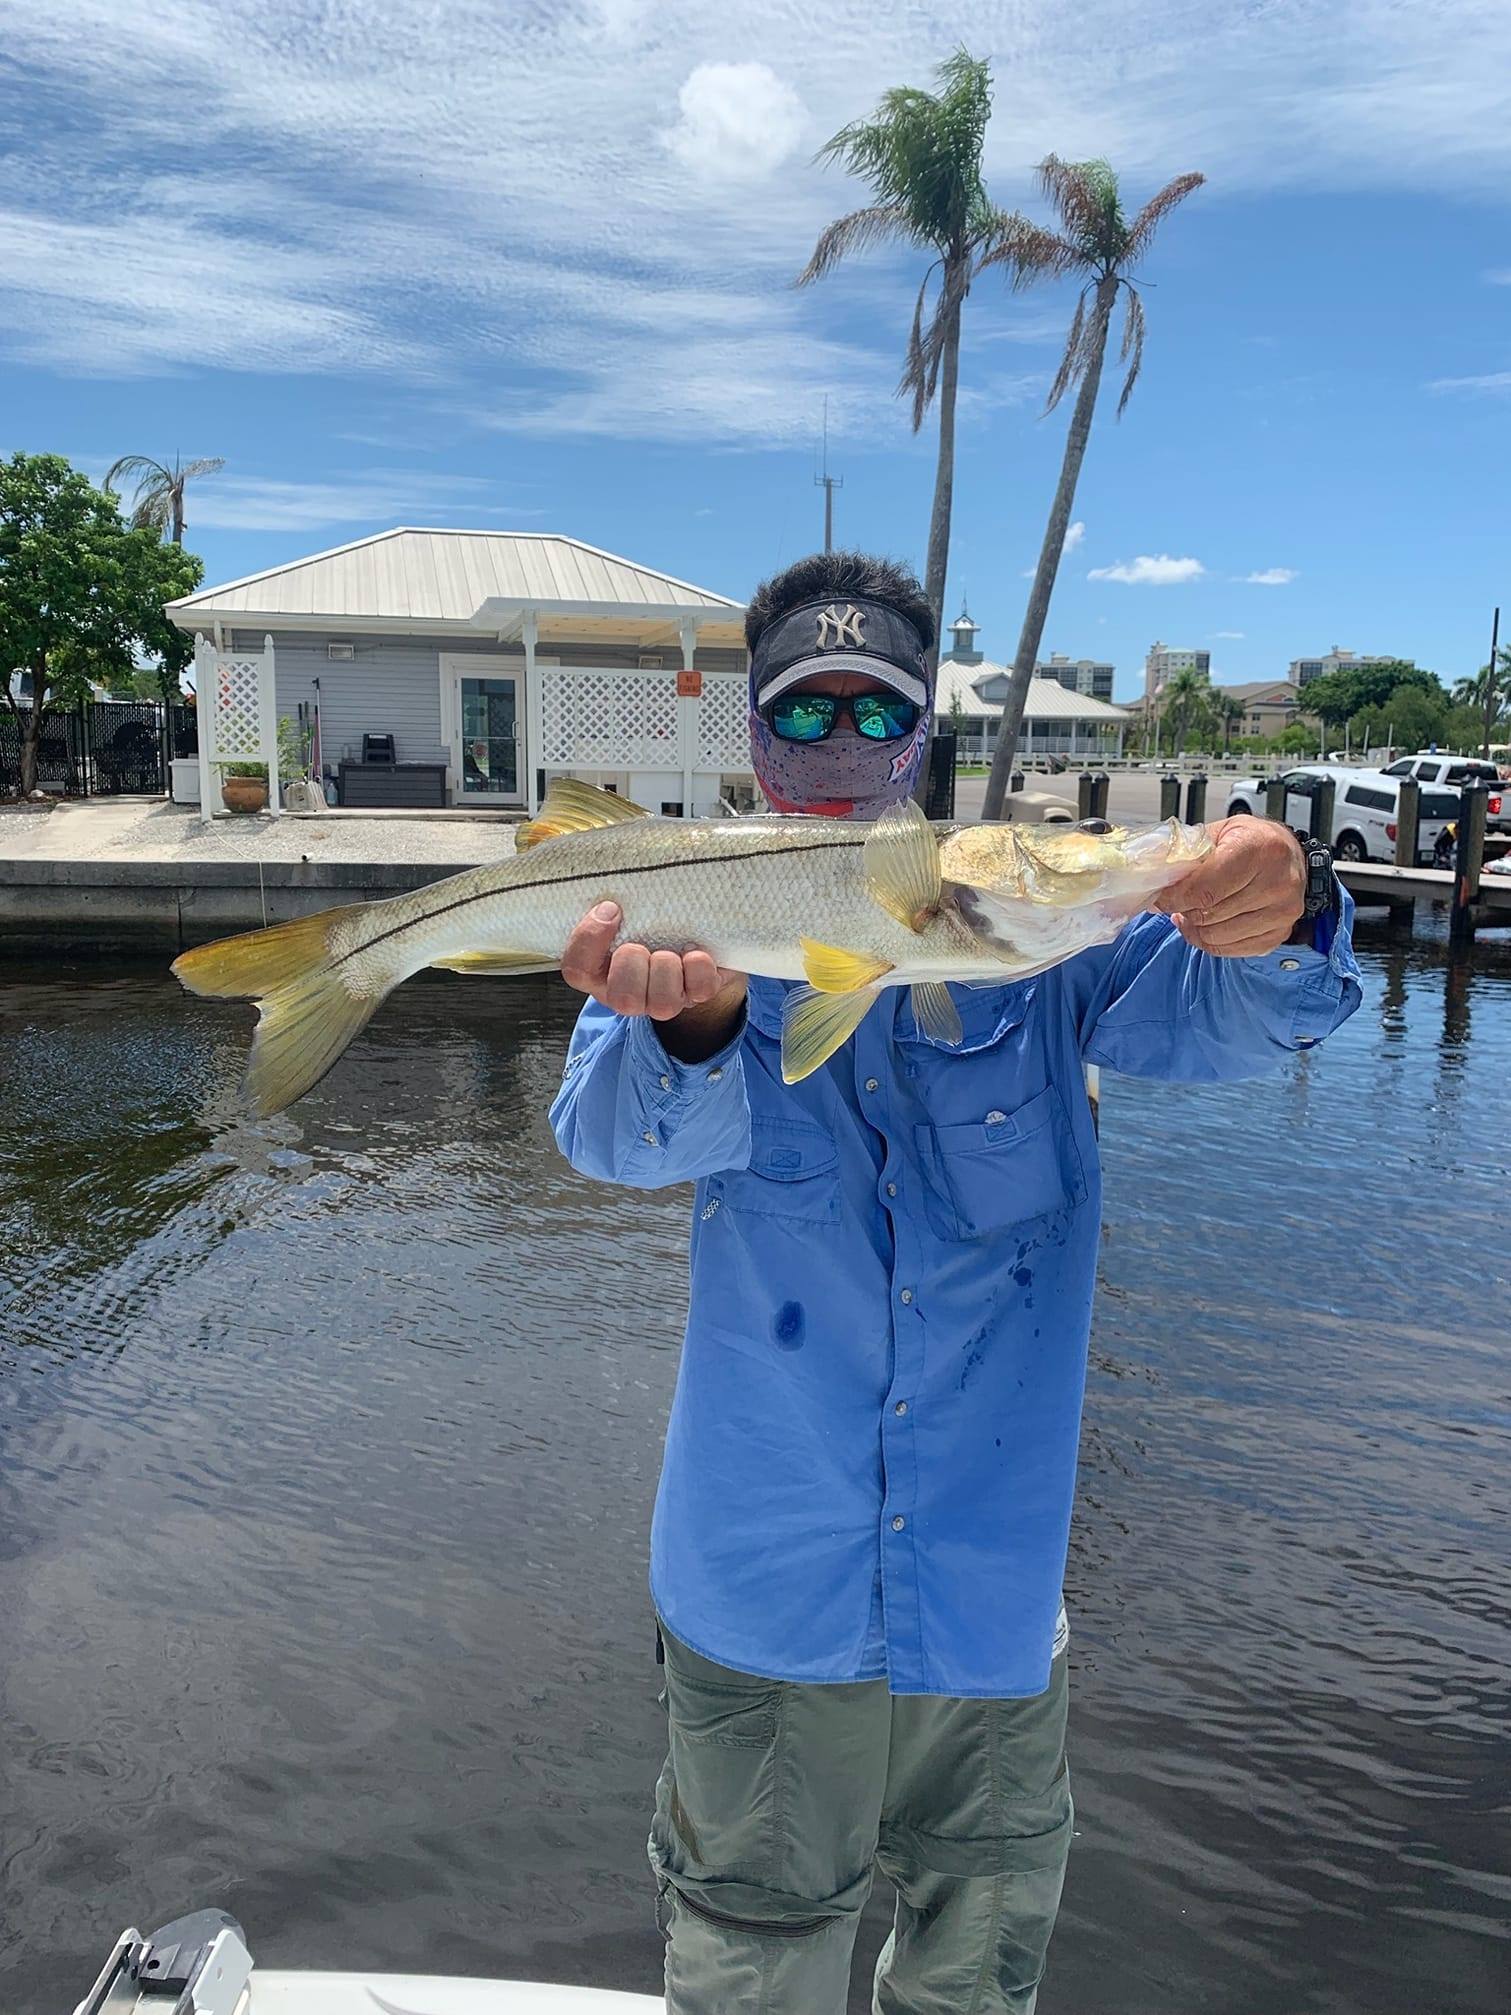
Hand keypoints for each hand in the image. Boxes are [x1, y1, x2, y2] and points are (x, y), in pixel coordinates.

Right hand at [560, 901, 744, 1021]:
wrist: (695, 932)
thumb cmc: (649, 915)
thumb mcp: (625, 904)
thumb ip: (610, 891)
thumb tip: (602, 851)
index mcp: (600, 970)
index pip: (576, 970)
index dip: (588, 941)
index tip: (610, 908)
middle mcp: (629, 991)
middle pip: (622, 997)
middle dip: (634, 962)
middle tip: (642, 942)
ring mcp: (663, 998)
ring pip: (661, 1002)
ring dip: (667, 967)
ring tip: (674, 948)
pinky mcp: (698, 993)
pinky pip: (699, 990)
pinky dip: (699, 967)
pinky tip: (697, 950)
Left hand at [1152, 817, 1307, 955]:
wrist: (1290, 854)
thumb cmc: (1253, 841)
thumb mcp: (1220, 832)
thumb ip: (1188, 854)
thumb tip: (1155, 881)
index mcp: (1259, 850)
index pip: (1204, 889)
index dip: (1174, 898)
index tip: (1159, 898)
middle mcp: (1277, 882)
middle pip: (1208, 915)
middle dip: (1183, 910)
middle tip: (1175, 902)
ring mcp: (1282, 912)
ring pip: (1217, 936)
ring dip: (1195, 928)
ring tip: (1190, 912)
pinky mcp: (1280, 933)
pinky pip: (1232, 949)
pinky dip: (1211, 941)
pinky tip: (1207, 924)